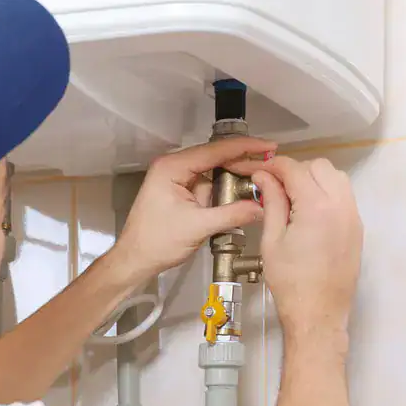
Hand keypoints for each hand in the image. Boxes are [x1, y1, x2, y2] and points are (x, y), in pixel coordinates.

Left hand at [109, 137, 276, 284]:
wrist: (135, 259)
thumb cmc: (157, 242)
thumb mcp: (198, 227)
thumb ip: (232, 214)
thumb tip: (262, 207)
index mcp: (172, 167)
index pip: (214, 151)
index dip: (244, 147)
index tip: (268, 146)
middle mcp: (173, 166)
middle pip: (214, 157)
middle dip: (242, 162)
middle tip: (270, 164)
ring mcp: (175, 178)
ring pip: (212, 172)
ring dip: (234, 178)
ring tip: (261, 180)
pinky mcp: (179, 191)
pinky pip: (207, 185)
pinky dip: (223, 191)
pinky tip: (241, 195)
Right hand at [252, 157, 362, 342]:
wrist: (318, 313)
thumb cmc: (291, 282)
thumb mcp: (272, 240)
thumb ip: (271, 202)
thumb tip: (264, 178)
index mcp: (317, 207)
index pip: (295, 170)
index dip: (274, 166)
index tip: (259, 172)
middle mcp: (341, 206)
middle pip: (319, 167)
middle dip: (296, 170)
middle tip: (274, 186)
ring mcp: (353, 217)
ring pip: (336, 178)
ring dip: (314, 179)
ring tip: (292, 198)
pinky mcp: (357, 229)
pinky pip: (344, 196)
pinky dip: (327, 192)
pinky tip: (308, 210)